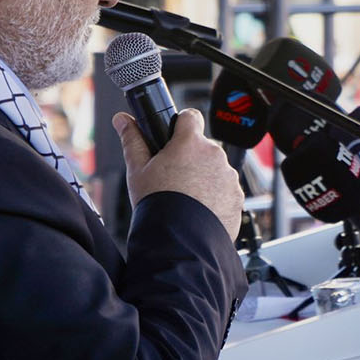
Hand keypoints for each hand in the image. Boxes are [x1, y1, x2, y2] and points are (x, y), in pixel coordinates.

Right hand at [115, 109, 244, 237]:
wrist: (179, 242)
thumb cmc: (157, 205)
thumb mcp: (137, 170)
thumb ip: (132, 140)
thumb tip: (122, 120)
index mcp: (190, 143)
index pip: (190, 117)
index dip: (180, 125)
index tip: (174, 136)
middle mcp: (215, 155)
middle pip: (202, 147)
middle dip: (190, 158)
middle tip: (173, 178)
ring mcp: (229, 176)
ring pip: (215, 169)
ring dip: (204, 177)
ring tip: (186, 198)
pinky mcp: (237, 196)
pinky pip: (225, 190)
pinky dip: (215, 196)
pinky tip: (199, 209)